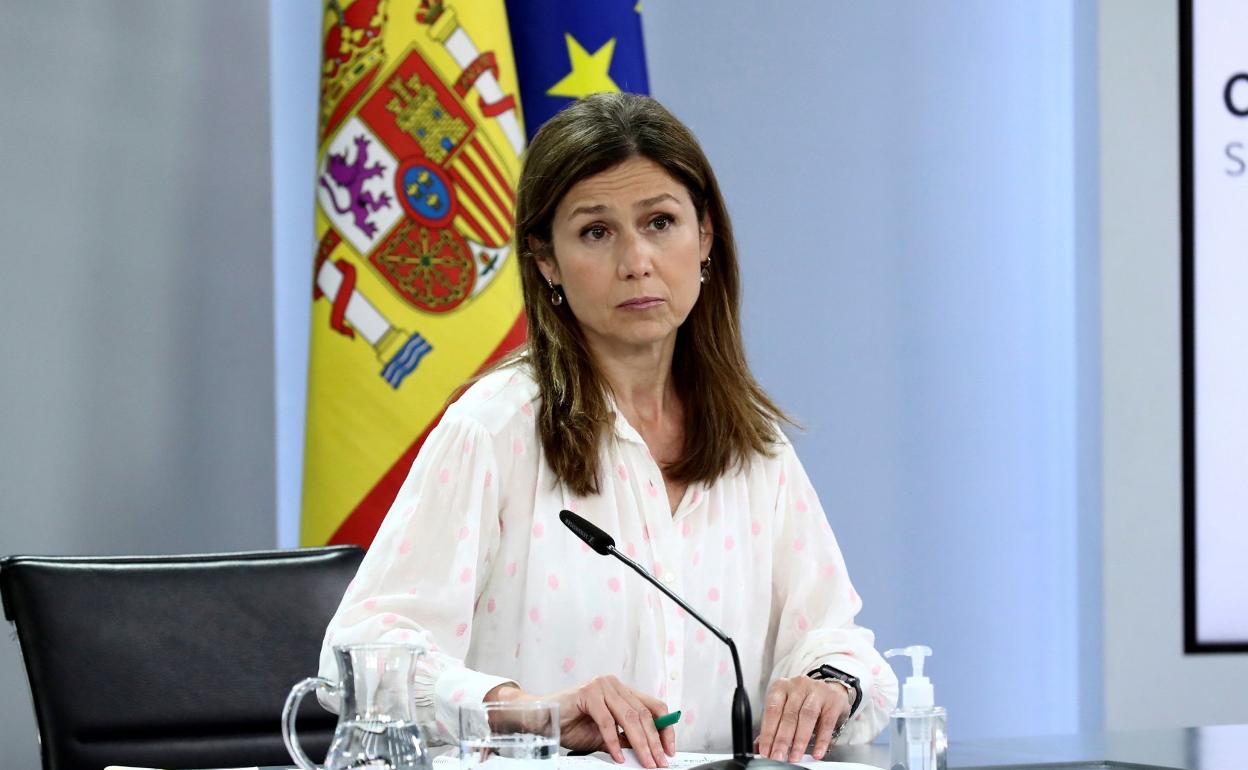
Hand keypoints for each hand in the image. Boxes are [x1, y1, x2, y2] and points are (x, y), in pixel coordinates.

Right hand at [486, 677, 674, 767]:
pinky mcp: (588, 693)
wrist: (542, 720)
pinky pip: (608, 722)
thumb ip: (625, 738)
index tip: (669, 750)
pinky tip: (618, 756)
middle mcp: (614, 684)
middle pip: (644, 713)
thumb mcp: (605, 735)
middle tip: (659, 761)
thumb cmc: (571, 725)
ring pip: (630, 717)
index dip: (665, 728)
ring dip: (640, 743)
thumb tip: (648, 750)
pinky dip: (614, 742)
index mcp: (621, 690)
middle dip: (654, 741)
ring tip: (646, 761)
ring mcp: (601, 686)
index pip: (654, 706)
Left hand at [754, 676, 849, 761]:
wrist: (831, 689)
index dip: (768, 732)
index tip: (765, 750)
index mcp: (781, 687)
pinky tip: (817, 753)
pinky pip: (827, 723)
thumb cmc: (803, 700)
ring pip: (806, 717)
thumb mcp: (786, 707)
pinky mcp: (833, 702)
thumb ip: (773, 725)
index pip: (772, 710)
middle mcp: (798, 686)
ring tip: (794, 756)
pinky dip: (821, 740)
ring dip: (799, 740)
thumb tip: (760, 746)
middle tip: (778, 756)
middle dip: (782, 739)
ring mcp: (816, 692)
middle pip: (789, 715)